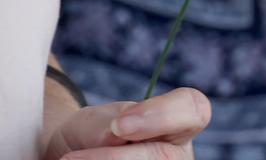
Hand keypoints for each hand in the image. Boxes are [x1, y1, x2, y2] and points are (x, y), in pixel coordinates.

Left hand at [41, 87, 209, 159]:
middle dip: (115, 158)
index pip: (194, 110)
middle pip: (165, 157)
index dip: (162, 115)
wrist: (75, 157)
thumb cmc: (93, 136)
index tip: (119, 125)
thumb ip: (112, 121)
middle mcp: (179, 157)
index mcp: (178, 125)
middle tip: (71, 158)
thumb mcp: (98, 121)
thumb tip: (117, 133)